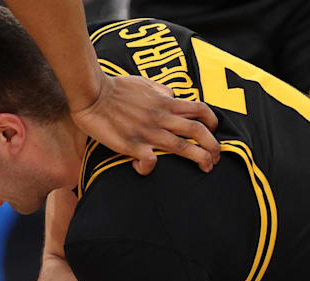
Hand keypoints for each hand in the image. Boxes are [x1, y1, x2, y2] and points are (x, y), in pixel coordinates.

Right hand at [71, 75, 220, 174]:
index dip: (212, 121)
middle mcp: (162, 118)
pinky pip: (150, 162)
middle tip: (217, 157)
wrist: (93, 93)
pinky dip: (149, 169)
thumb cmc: (115, 87)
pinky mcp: (133, 146)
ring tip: (207, 167)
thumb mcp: (143, 82)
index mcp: (165, 103)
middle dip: (214, 146)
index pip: (200, 109)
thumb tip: (171, 94)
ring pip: (184, 148)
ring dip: (201, 159)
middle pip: (198, 132)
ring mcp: (149, 133)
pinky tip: (142, 168)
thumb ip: (160, 90)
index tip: (213, 130)